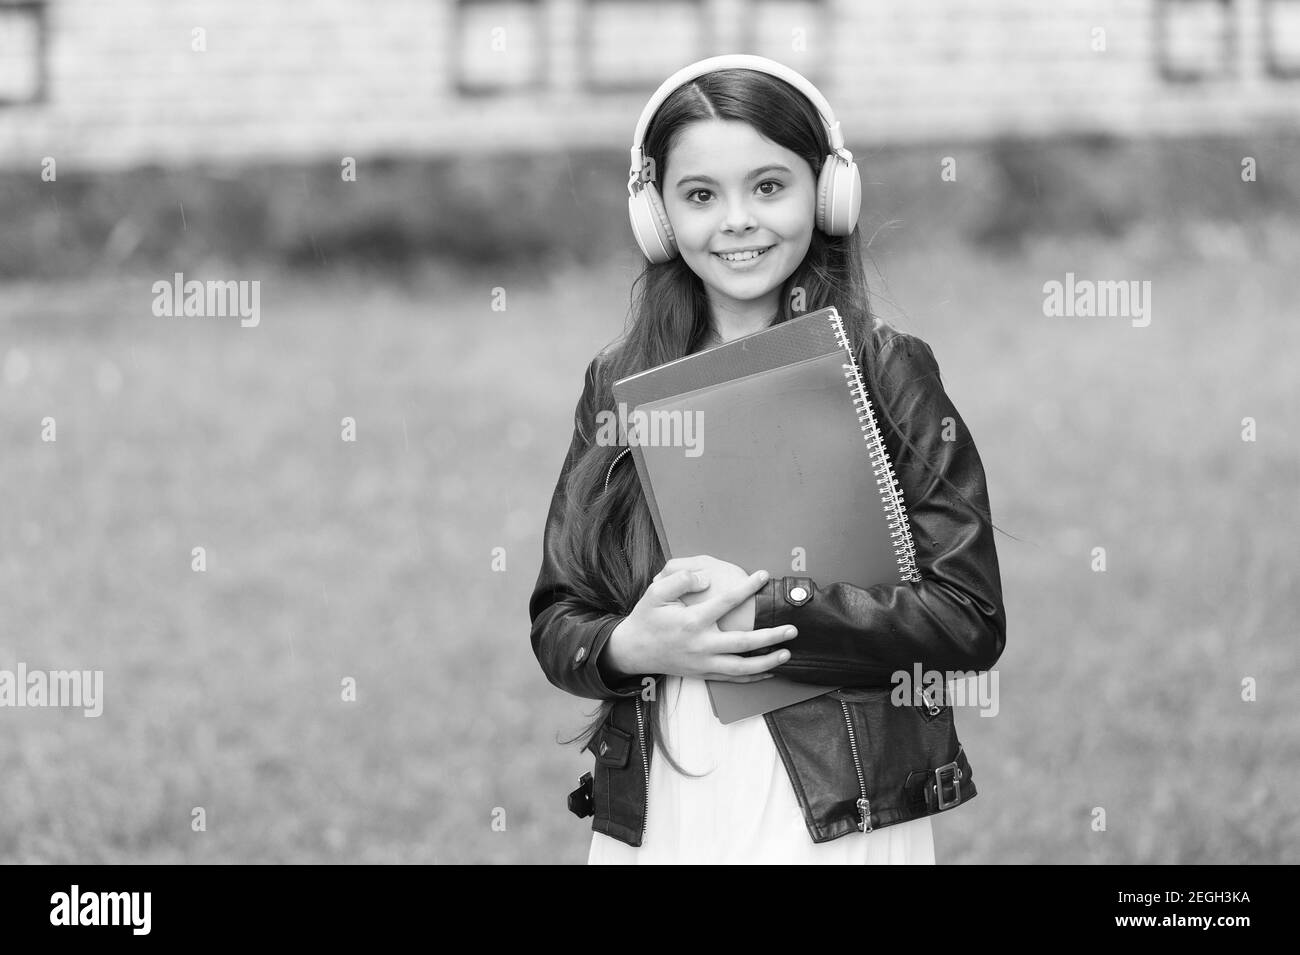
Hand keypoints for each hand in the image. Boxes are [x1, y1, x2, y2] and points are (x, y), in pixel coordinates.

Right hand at [604, 555, 797, 682]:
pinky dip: (753, 677)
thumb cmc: (647, 619)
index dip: (747, 587)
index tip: (763, 576)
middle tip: (792, 629)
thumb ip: (680, 580)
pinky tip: (769, 671)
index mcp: (692, 622)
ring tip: (787, 654)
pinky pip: (733, 678)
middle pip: (743, 643)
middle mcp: (701, 645)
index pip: (726, 602)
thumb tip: (706, 577)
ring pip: (742, 667)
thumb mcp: (655, 593)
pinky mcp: (704, 673)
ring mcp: (704, 663)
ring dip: (767, 662)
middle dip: (770, 637)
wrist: (633, 651)